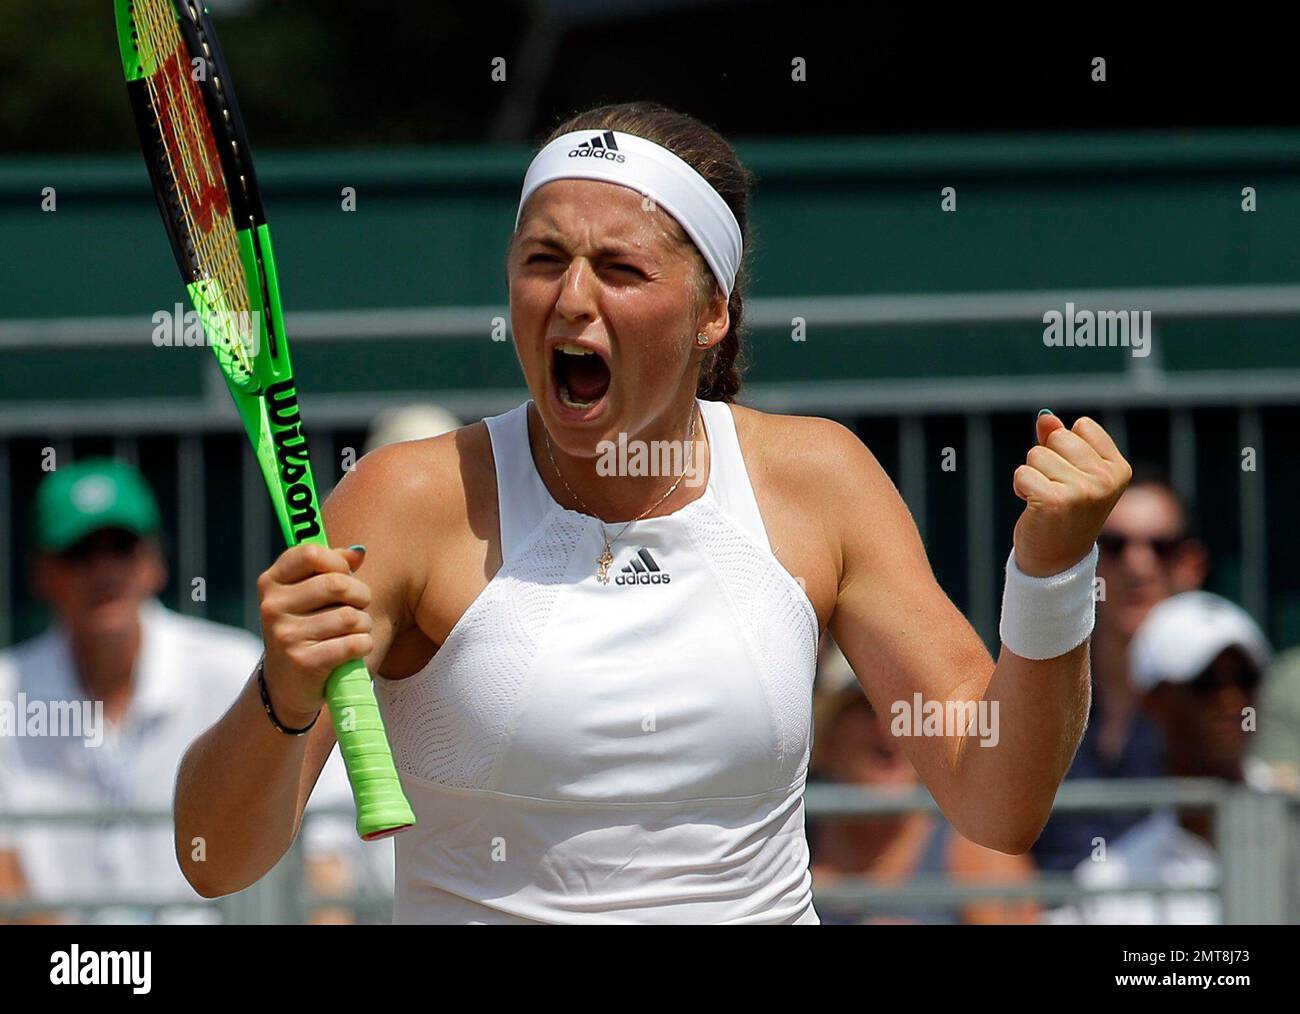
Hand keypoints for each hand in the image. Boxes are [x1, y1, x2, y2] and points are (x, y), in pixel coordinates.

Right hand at [256, 544, 372, 726]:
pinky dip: (364, 645)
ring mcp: (286, 635)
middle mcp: (273, 607)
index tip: (345, 575)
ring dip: (364, 624)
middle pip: (337, 584)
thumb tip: (358, 552)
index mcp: (272, 583)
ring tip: (354, 632)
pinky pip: (354, 643)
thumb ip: (332, 568)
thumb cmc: (307, 629)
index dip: (338, 563)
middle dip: (361, 594)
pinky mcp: (304, 661)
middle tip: (360, 605)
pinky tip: (354, 649)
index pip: (311, 554)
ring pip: (351, 616)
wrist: (287, 684)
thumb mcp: (309, 595)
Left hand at [1011, 411, 1131, 577]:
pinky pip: (1022, 473)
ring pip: (1036, 454)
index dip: (1066, 447)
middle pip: (1057, 437)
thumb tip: (1045, 417)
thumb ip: (1059, 441)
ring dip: (1032, 475)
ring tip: (1045, 500)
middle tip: (1055, 490)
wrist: (1057, 561)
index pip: (1082, 427)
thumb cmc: (1064, 512)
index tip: (1071, 476)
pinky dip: (1021, 487)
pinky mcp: (1054, 501)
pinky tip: (1033, 507)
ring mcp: (1082, 491)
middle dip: (1046, 459)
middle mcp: (1106, 480)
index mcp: (1118, 469)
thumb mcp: (1070, 473)